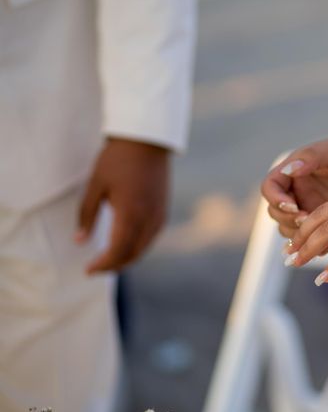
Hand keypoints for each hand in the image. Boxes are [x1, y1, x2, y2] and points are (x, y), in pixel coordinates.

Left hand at [77, 138, 169, 273]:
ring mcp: (159, 215)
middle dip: (114, 265)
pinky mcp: (163, 210)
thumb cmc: (118, 159)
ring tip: (109, 259)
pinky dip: (138, 246)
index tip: (88, 270)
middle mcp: (149, 219)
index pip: (117, 251)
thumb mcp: (96, 186)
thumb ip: (87, 216)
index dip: (102, 265)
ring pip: (144, 248)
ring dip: (127, 257)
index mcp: (130, 214)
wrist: (147, 140)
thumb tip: (79, 241)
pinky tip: (126, 243)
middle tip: (96, 268)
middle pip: (132, 254)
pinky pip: (151, 237)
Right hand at [261, 135, 327, 238]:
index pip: (270, 187)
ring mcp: (308, 208)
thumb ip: (312, 157)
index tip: (292, 205)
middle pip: (276, 212)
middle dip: (288, 219)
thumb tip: (290, 169)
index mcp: (293, 171)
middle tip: (307, 220)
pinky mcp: (324, 223)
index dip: (276, 198)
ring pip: (290, 229)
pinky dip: (315, 244)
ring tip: (317, 234)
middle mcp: (297, 191)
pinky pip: (311, 239)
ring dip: (299, 235)